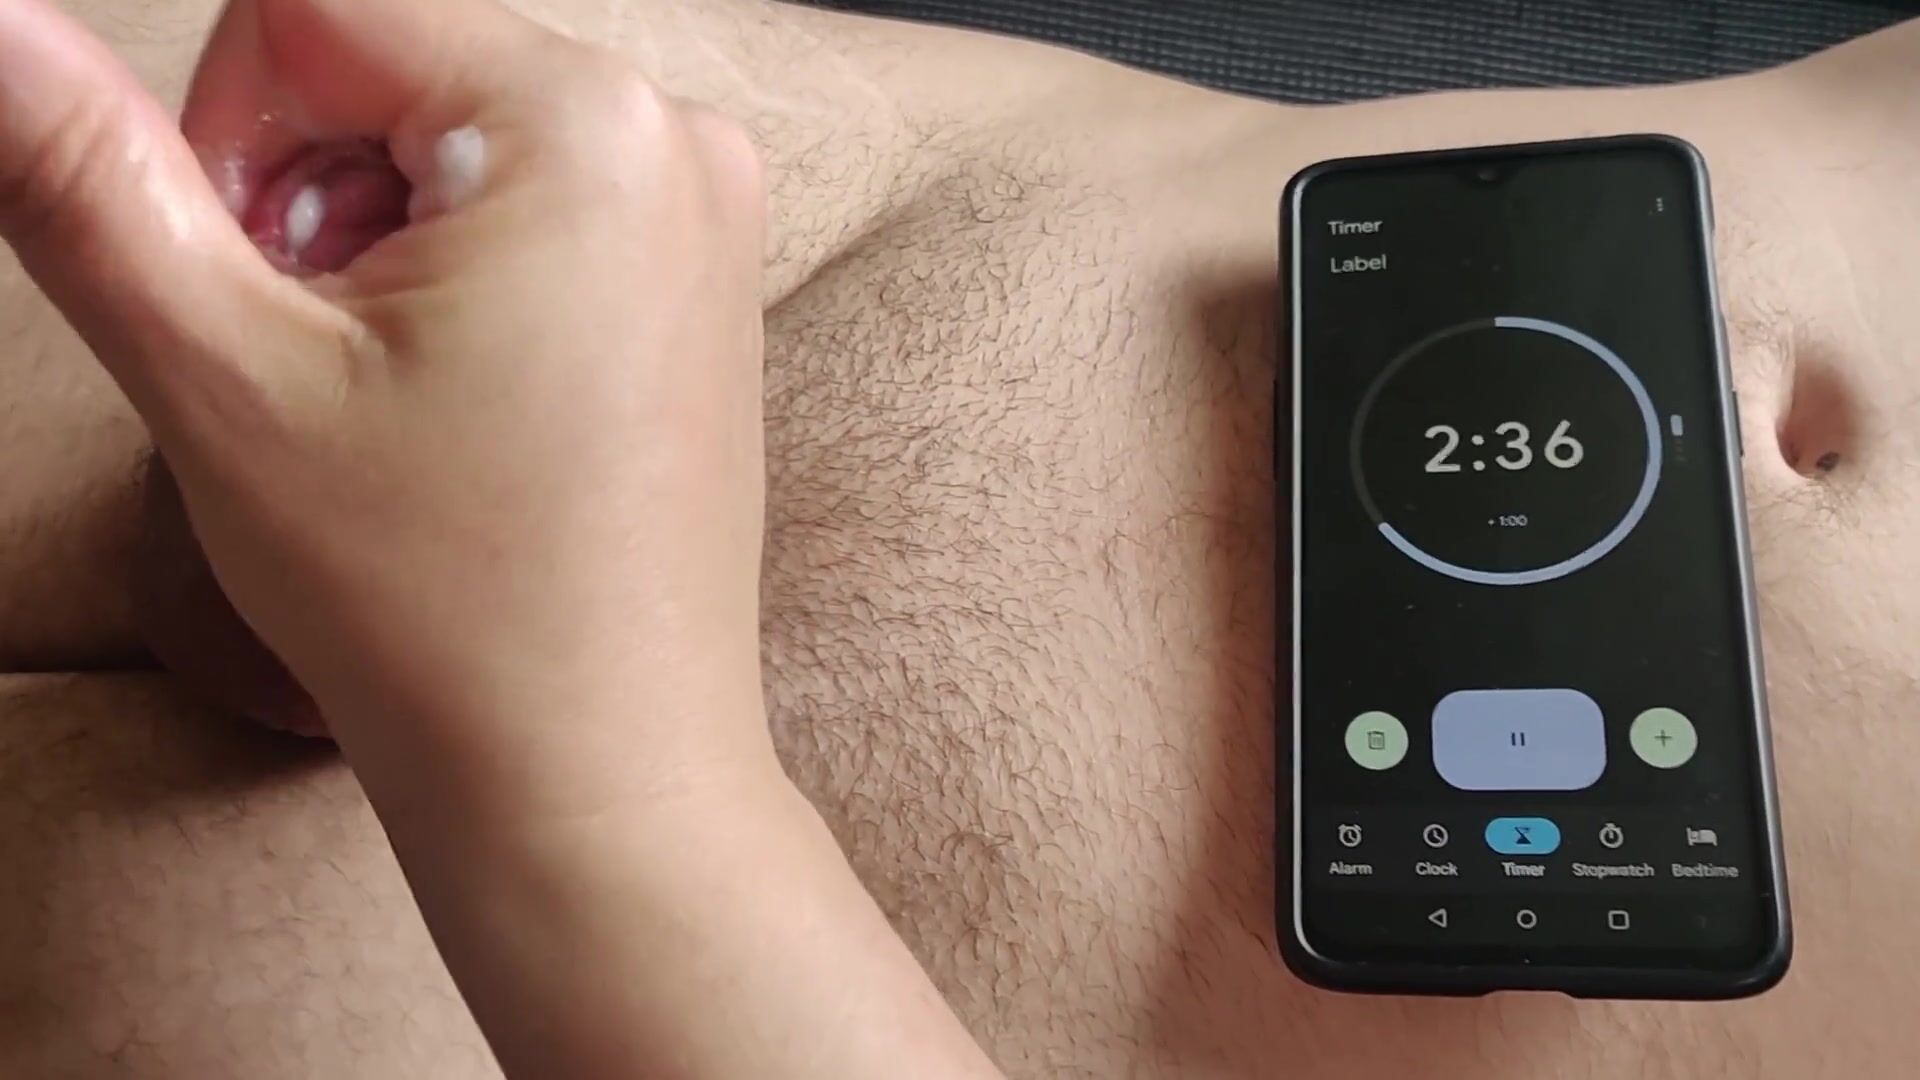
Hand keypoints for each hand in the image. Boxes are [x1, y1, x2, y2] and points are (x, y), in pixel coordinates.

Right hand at [1, 4, 1001, 1074]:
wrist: (595, 772)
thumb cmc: (440, 602)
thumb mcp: (221, 375)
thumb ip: (81, 175)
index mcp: (585, 121)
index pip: (310, 8)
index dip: (224, 141)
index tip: (248, 292)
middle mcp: (674, 140)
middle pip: (385, 70)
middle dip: (303, 201)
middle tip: (321, 372)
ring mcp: (701, 215)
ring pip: (447, 143)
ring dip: (368, 248)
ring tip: (391, 406)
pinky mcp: (696, 284)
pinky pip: (527, 210)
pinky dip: (452, 280)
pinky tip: (455, 410)